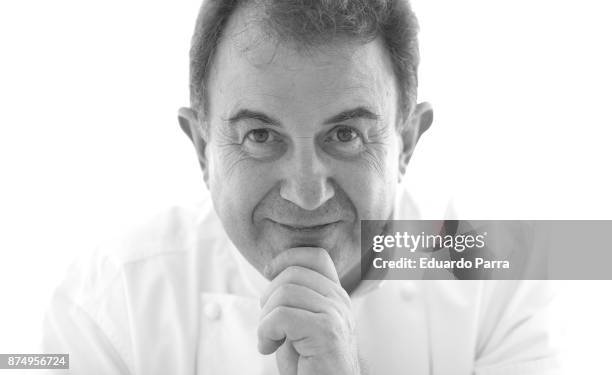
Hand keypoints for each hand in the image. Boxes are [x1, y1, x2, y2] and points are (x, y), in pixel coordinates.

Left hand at [258, 247, 360, 374]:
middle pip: (292, 273)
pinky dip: (266, 332)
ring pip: (284, 293)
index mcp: (335, 295)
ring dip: (265, 319)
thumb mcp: (301, 323)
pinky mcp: (326, 332)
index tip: (268, 273)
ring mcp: (335, 315)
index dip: (287, 258)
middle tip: (269, 326)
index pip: (315, 256)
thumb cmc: (310, 365)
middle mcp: (340, 301)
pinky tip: (268, 348)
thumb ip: (296, 298)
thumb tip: (272, 270)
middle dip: (268, 297)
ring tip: (270, 340)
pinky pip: (282, 316)